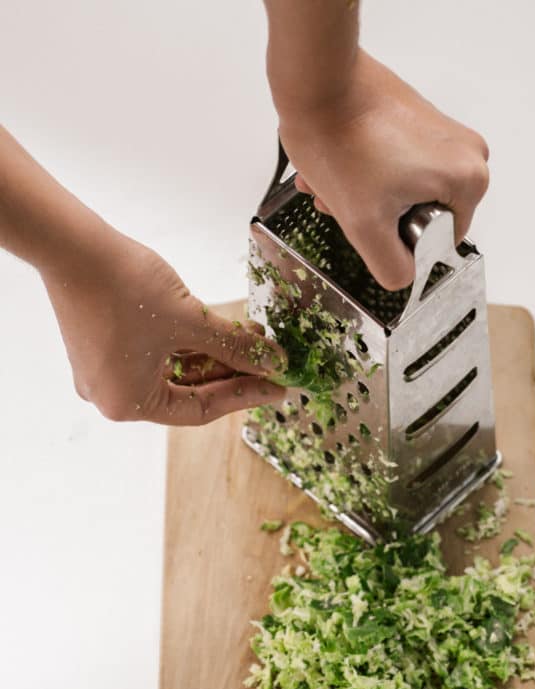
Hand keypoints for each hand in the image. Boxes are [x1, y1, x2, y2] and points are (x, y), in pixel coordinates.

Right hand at [41, 229, 285, 424]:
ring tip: (251, 339)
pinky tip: (220, 330)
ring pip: (173, 372)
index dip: (243, 396)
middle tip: (268, 363)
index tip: (275, 387)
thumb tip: (272, 364)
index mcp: (129, 404)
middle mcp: (113, 396)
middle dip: (230, 374)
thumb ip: (235, 347)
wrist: (71, 242)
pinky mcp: (103, 346)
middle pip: (187, 393)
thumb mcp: (190, 321)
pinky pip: (155, 356)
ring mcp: (105, 372)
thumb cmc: (122, 285)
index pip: (199, 411)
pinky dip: (188, 345)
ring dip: (213, 356)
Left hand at [277, 50, 489, 290]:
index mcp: (469, 181)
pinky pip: (396, 166)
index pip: (438, 242)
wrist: (316, 80)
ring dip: (364, 197)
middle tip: (346, 202)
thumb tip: (406, 277)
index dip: (397, 239)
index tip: (372, 217)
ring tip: (336, 182)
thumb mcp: (365, 227)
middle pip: (419, 216)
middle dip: (376, 216)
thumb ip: (393, 268)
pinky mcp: (418, 120)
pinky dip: (365, 173)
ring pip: (401, 192)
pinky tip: (340, 166)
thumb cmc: (339, 141)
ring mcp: (443, 133)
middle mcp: (467, 153)